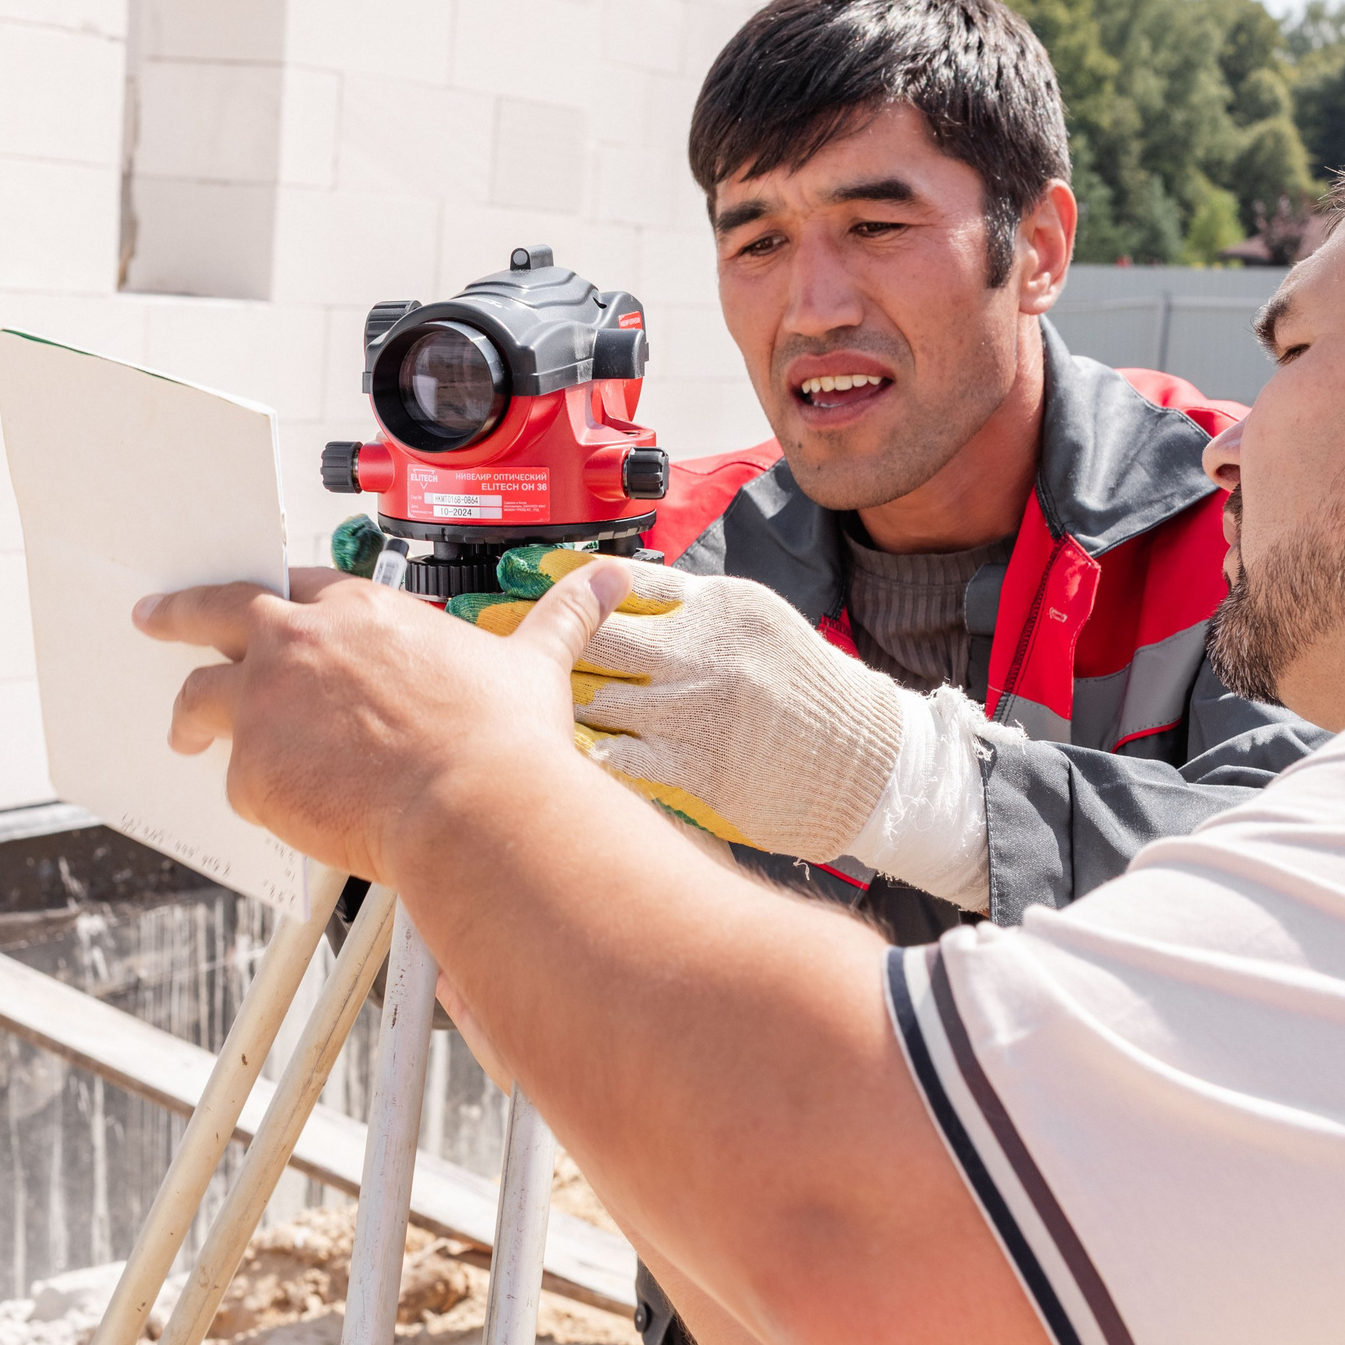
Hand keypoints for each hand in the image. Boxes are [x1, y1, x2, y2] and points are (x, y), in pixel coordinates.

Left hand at [133, 557, 628, 882]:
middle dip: (177, 613)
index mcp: (363, 610)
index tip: (262, 604)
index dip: (275, 596)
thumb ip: (560, 618)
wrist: (474, 808)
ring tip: (183, 735)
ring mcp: (268, 705)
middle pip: (215, 613)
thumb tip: (606, 584)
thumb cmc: (501, 742)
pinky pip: (236, 782)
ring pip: (201, 700)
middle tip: (150, 616)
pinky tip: (279, 810)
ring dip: (189, 715)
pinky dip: (254, 794)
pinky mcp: (252, 772)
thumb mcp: (532, 665)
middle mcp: (301, 645)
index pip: (298, 585)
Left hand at [448, 548, 905, 864]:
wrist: (869, 762)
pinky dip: (574, 755)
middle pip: (596, 639)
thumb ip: (690, 608)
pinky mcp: (695, 768)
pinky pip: (617, 759)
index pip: (627, 585)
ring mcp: (695, 713)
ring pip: (597, 698)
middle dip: (530, 636)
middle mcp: (700, 655)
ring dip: (539, 698)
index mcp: (716, 609)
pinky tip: (536, 756)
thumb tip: (626, 590)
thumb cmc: (816, 694)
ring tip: (488, 697)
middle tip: (475, 631)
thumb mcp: (757, 622)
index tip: (514, 575)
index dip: (563, 582)